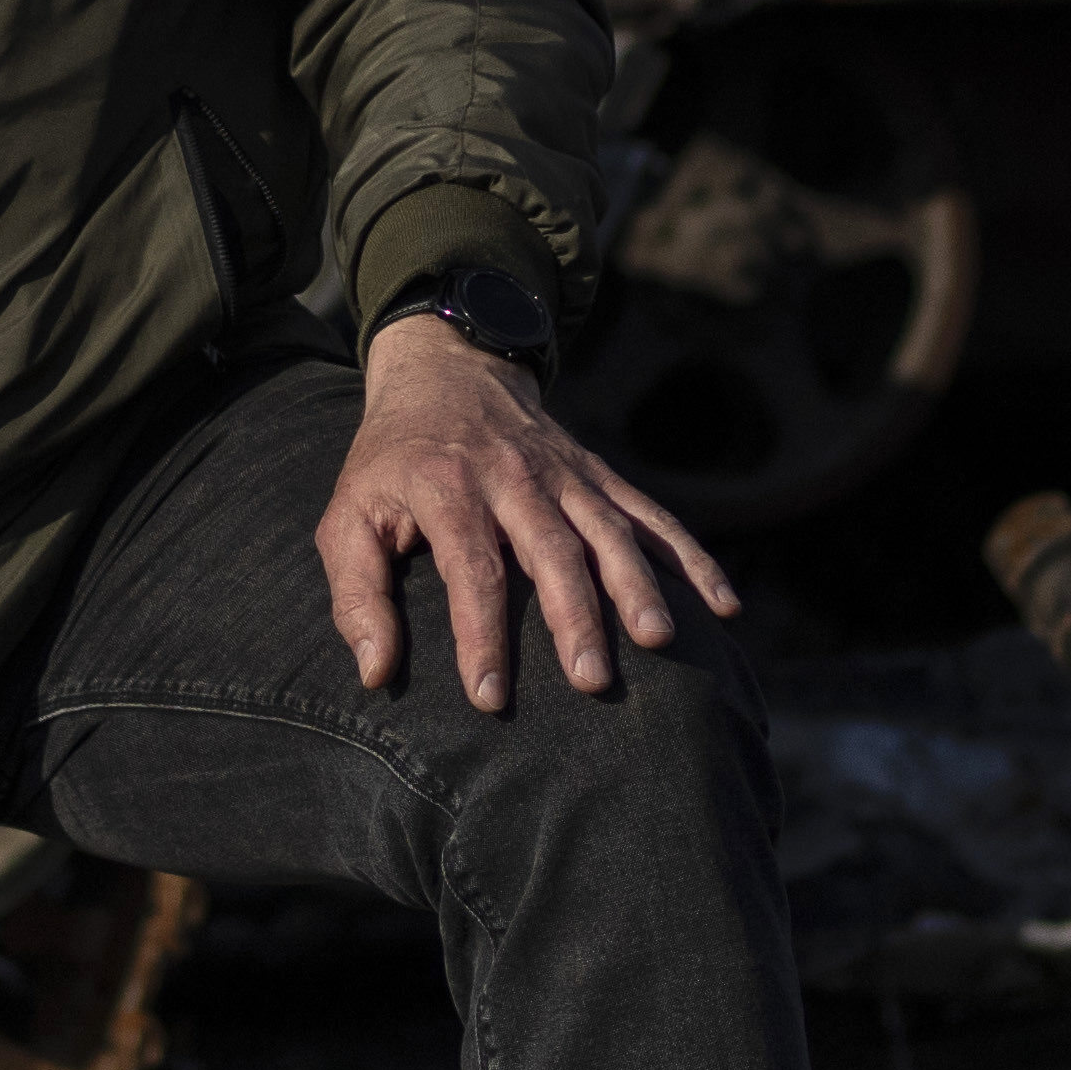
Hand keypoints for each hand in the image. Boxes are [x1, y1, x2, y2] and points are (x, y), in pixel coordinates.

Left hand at [319, 313, 745, 707]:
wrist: (448, 372)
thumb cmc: (391, 464)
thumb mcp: (347, 516)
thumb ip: (355, 595)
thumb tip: (375, 673)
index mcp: (447, 487)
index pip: (472, 568)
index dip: (482, 634)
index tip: (490, 697)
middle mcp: (514, 477)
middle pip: (553, 550)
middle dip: (575, 617)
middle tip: (591, 682)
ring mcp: (566, 474)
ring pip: (609, 532)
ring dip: (637, 588)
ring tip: (657, 643)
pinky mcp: (600, 476)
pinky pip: (653, 517)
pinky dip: (692, 559)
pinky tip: (723, 606)